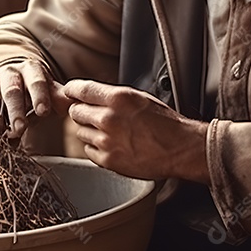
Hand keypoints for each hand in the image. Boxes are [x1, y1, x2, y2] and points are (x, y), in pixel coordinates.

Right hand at [0, 60, 64, 140]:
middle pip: (11, 92)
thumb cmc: (35, 88)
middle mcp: (8, 74)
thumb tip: (75, 104)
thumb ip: (59, 97)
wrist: (10, 77)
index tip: (44, 112)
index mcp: (30, 70)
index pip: (36, 81)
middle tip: (21, 129)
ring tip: (1, 137)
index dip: (40, 96)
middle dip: (15, 111)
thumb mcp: (49, 88)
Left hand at [63, 79, 208, 182]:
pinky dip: (96, 148)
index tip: (70, 92)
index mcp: (118, 98)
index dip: (72, 90)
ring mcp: (107, 141)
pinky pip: (88, 151)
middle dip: (82, 112)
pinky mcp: (108, 161)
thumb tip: (91, 95)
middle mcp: (109, 118)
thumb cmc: (165, 123)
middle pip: (75, 112)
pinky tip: (113, 145)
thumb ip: (113, 96)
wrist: (180, 149)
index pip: (81, 89)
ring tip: (110, 133)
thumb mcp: (139, 98)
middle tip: (93, 115)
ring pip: (80, 132)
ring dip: (90, 131)